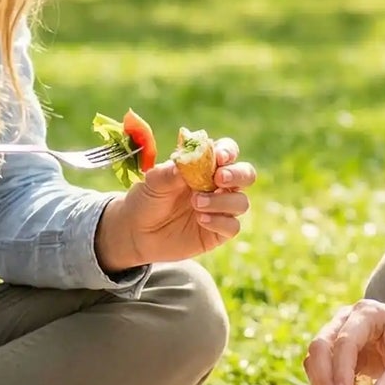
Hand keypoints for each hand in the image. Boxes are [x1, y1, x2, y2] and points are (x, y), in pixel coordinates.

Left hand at [95, 138, 255, 269]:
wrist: (138, 233)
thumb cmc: (147, 200)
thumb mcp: (151, 183)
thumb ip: (167, 173)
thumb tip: (183, 166)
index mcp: (205, 165)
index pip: (228, 151)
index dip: (228, 151)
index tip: (219, 157)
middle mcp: (218, 185)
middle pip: (246, 174)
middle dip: (237, 174)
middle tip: (218, 179)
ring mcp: (221, 209)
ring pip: (241, 201)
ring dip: (222, 201)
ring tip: (196, 204)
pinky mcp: (219, 231)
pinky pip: (233, 226)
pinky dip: (220, 221)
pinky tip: (201, 220)